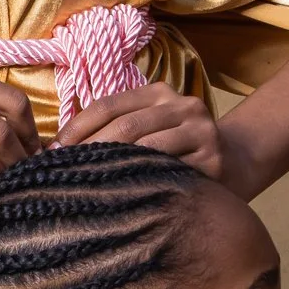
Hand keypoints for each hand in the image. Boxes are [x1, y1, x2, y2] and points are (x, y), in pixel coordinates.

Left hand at [54, 83, 231, 181]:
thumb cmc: (178, 149)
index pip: (108, 105)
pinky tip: (122, 196)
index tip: (52, 152)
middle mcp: (183, 105)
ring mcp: (201, 130)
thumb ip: (116, 129)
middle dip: (90, 150)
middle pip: (126, 125)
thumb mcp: (151, 127)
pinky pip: (171, 171)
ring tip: (87, 185)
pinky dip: (143, 182)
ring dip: (113, 168)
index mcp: (159, 92)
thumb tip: (58, 148)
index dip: (76, 128)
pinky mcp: (214, 159)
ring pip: (147, 148)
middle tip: (63, 173)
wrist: (237, 161)